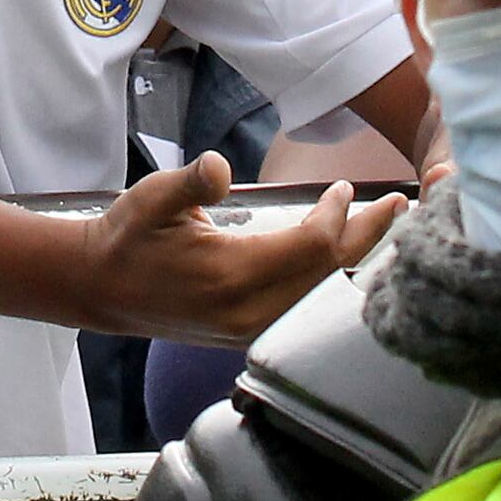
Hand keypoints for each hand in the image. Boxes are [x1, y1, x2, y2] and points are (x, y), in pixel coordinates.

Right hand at [73, 156, 401, 342]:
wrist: (102, 289)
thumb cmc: (129, 237)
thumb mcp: (152, 198)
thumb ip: (189, 181)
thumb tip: (219, 165)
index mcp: (230, 275)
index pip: (311, 247)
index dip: (336, 214)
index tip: (343, 187)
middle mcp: (248, 311)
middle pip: (329, 274)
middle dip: (367, 237)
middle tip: (399, 206)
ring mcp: (250, 330)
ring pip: (322, 296)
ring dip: (356, 261)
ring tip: (383, 230)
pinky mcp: (249, 335)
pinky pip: (306, 309)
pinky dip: (333, 282)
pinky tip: (347, 261)